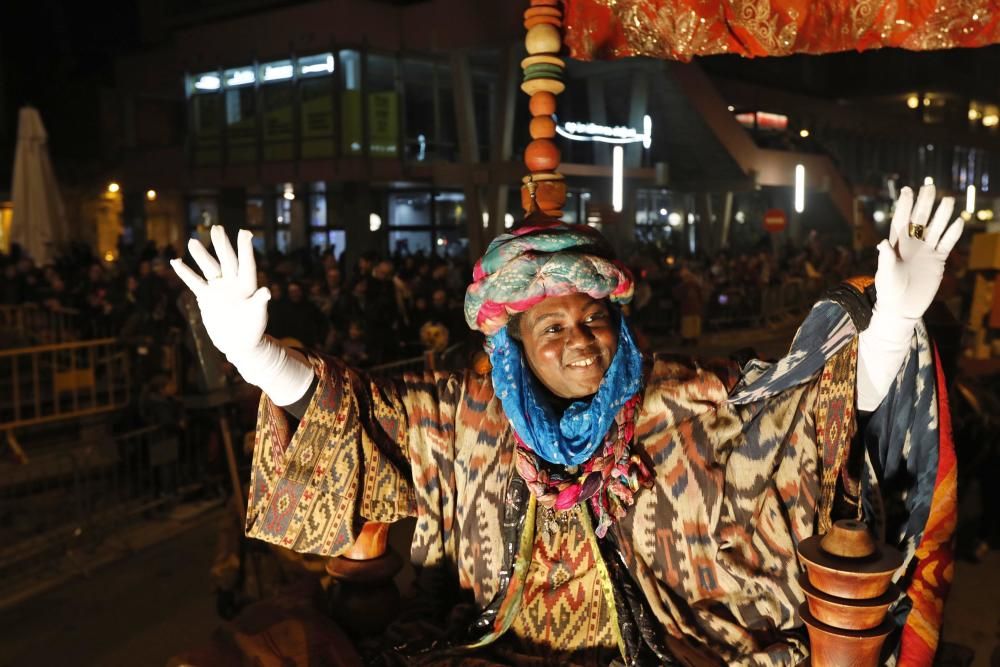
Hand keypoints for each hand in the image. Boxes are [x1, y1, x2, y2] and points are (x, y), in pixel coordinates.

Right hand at [170, 226, 270, 359]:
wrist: (238, 342)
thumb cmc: (253, 329)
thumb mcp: (258, 316)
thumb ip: (260, 302)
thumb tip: (267, 291)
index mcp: (248, 285)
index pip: (247, 264)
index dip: (245, 249)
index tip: (245, 231)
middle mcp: (233, 283)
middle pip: (227, 261)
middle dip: (222, 245)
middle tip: (216, 228)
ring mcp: (219, 288)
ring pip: (209, 267)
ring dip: (201, 256)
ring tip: (192, 241)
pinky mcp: (206, 297)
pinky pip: (194, 282)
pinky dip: (185, 273)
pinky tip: (175, 261)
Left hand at [875, 184, 963, 320]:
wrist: (902, 308)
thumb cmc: (889, 291)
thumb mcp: (885, 275)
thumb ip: (886, 259)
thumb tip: (883, 243)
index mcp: (896, 244)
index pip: (900, 221)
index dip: (904, 206)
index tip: (907, 190)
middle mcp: (912, 244)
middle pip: (920, 220)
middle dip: (924, 204)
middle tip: (930, 186)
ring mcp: (926, 251)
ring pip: (936, 229)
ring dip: (942, 215)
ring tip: (948, 199)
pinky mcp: (938, 261)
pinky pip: (946, 244)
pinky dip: (952, 234)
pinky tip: (958, 221)